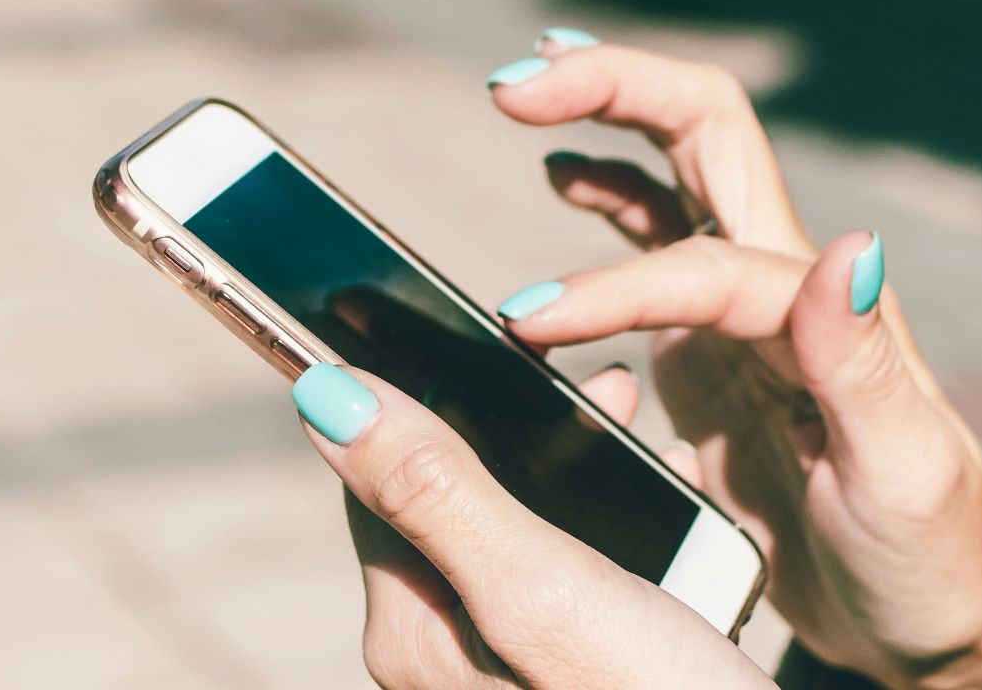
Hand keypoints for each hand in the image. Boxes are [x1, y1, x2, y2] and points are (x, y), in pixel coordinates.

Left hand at [291, 362, 773, 688]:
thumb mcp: (543, 588)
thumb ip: (439, 491)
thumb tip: (323, 394)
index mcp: (413, 631)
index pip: (381, 474)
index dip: (422, 389)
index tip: (474, 324)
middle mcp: (443, 655)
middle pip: (449, 496)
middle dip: (512, 420)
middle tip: (592, 372)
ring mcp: (505, 667)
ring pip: (514, 527)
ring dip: (565, 463)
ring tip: (628, 413)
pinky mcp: (563, 669)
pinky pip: (562, 572)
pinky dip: (605, 521)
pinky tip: (659, 505)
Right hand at [487, 36, 981, 689]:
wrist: (930, 617)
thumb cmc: (925, 556)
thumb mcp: (905, 474)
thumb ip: (866, 367)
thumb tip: (854, 246)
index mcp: (826, 313)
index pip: (706, 262)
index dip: (613, 285)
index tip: (527, 325)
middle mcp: (786, 285)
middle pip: (704, 131)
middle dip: (613, 87)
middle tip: (513, 85)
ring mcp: (747, 308)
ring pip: (676, 168)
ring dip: (605, 117)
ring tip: (520, 97)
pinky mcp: (715, 346)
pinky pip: (657, 240)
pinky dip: (608, 192)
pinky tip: (563, 176)